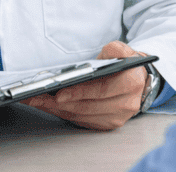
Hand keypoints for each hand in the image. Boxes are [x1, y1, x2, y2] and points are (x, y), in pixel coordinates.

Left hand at [23, 40, 146, 130]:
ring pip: (81, 116)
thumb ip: (115, 49)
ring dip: (56, 110)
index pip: (100, 90)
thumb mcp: (124, 50)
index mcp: (131, 84)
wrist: (138, 81)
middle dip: (58, 103)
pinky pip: (81, 122)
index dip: (78, 93)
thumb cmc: (126, 65)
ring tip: (37, 100)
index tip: (59, 93)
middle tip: (37, 97)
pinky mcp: (107, 125)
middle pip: (86, 107)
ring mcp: (117, 118)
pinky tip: (49, 106)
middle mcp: (126, 104)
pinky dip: (63, 114)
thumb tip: (102, 57)